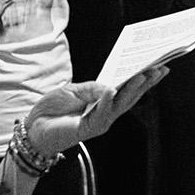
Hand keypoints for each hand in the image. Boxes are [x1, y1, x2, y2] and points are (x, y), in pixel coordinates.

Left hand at [22, 66, 169, 154]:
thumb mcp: (75, 90)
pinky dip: (105, 102)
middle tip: (159, 67)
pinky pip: (99, 114)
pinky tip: (112, 89)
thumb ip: (93, 88)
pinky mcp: (87, 129)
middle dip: (146, 83)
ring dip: (132, 90)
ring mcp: (99, 122)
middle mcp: (106, 113)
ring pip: (120, 106)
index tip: (160, 66)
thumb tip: (111, 86)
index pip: (128, 89)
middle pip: (130, 97)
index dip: (144, 79)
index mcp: (105, 102)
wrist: (34, 127)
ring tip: (142, 75)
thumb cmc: (54, 108)